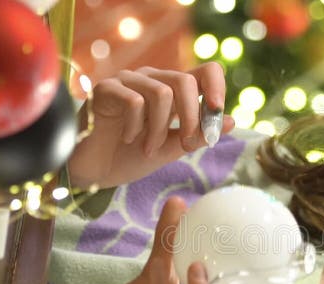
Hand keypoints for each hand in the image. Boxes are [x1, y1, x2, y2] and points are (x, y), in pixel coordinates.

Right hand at [68, 63, 235, 188]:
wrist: (92, 173)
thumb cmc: (129, 157)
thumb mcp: (172, 149)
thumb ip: (198, 135)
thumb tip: (232, 120)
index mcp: (171, 89)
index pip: (204, 71)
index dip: (217, 87)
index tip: (218, 113)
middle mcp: (151, 78)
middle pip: (185, 80)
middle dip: (192, 117)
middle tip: (186, 144)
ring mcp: (127, 81)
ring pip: (161, 92)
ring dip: (160, 129)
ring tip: (149, 148)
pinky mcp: (104, 89)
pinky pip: (134, 101)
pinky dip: (137, 126)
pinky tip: (127, 139)